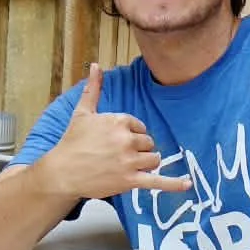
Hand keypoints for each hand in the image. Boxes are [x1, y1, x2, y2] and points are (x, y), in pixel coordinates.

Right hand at [47, 63, 191, 199]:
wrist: (62, 172)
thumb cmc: (71, 142)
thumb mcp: (82, 112)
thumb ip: (94, 88)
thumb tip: (96, 65)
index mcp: (119, 121)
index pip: (140, 127)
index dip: (131, 135)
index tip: (115, 142)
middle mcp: (126, 140)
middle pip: (148, 143)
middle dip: (138, 150)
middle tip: (117, 156)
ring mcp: (129, 161)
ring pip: (153, 160)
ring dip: (145, 163)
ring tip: (126, 167)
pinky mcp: (130, 181)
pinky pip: (158, 182)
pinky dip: (174, 184)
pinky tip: (187, 184)